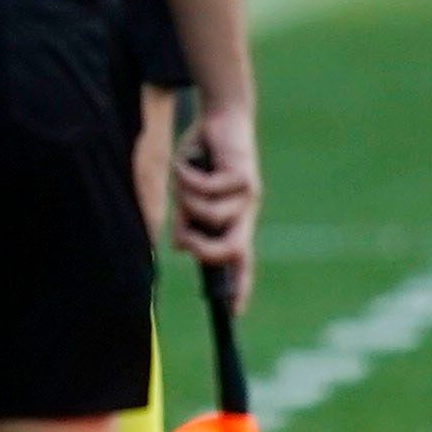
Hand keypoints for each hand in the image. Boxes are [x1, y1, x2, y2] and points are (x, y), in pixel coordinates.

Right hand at [173, 104, 260, 292]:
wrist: (222, 119)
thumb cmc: (203, 160)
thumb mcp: (188, 197)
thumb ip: (187, 221)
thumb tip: (183, 247)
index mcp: (235, 221)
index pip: (241, 261)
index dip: (239, 286)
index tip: (234, 312)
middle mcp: (246, 213)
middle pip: (234, 249)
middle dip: (206, 250)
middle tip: (184, 239)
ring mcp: (248, 196)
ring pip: (212, 215)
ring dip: (187, 199)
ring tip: (183, 178)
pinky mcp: (244, 175)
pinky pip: (208, 189)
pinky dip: (187, 175)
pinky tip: (186, 162)